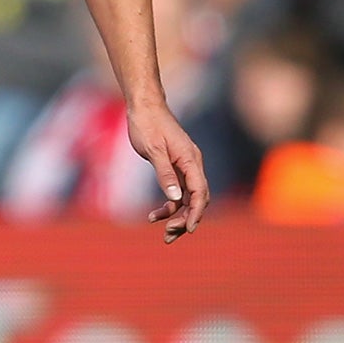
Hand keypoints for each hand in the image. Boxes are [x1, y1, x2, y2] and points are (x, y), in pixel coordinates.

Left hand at [128, 101, 208, 243]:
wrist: (144, 106)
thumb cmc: (147, 125)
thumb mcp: (153, 150)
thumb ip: (164, 173)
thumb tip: (176, 197)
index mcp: (190, 160)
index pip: (199, 192)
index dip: (195, 213)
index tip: (187, 230)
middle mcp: (192, 164)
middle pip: (196, 199)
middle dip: (185, 219)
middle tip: (168, 236)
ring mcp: (185, 166)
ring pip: (187, 198)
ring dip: (177, 216)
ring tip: (164, 232)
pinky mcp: (175, 167)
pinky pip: (178, 192)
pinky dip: (170, 205)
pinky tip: (155, 215)